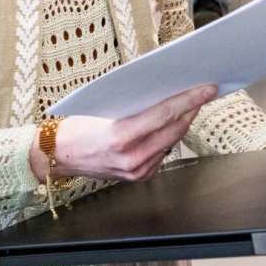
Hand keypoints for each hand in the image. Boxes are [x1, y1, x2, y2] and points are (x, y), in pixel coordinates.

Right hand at [30, 84, 217, 183]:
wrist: (57, 156)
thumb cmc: (76, 126)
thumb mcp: (103, 107)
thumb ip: (136, 103)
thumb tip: (165, 88)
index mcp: (121, 137)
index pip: (165, 114)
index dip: (190, 99)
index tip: (207, 88)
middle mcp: (132, 158)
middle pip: (174, 129)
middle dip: (193, 108)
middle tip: (206, 91)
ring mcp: (136, 171)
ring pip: (171, 141)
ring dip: (184, 121)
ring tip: (194, 103)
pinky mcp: (138, 177)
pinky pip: (162, 152)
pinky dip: (170, 136)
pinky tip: (176, 122)